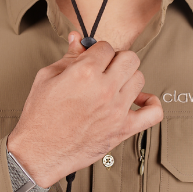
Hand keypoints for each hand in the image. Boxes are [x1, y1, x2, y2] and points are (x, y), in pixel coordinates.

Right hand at [7, 33, 162, 187]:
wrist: (39, 152)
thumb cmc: (40, 117)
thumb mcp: (47, 78)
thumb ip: (68, 57)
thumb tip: (77, 39)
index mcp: (84, 73)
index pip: (106, 46)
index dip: (98, 50)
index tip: (93, 58)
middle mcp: (104, 89)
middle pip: (129, 58)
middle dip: (116, 59)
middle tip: (105, 68)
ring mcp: (117, 110)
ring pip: (140, 78)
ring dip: (128, 78)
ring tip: (115, 85)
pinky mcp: (123, 129)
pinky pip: (153, 113)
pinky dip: (152, 104)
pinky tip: (140, 100)